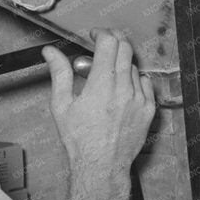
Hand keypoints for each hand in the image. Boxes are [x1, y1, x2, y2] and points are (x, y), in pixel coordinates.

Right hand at [42, 30, 155, 199]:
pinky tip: (123, 88)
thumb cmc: (79, 140)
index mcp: (101, 84)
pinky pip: (145, 83)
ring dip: (121, 63)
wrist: (101, 165)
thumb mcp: (61, 105)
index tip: (94, 35)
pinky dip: (135, 80)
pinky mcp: (148, 109)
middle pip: (125, 48)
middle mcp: (123, 87)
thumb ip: (59, 74)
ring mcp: (139, 98)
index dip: (101, 33)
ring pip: (134, 66)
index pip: (108, 42)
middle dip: (114, 39)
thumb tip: (51, 53)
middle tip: (104, 43)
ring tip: (108, 75)